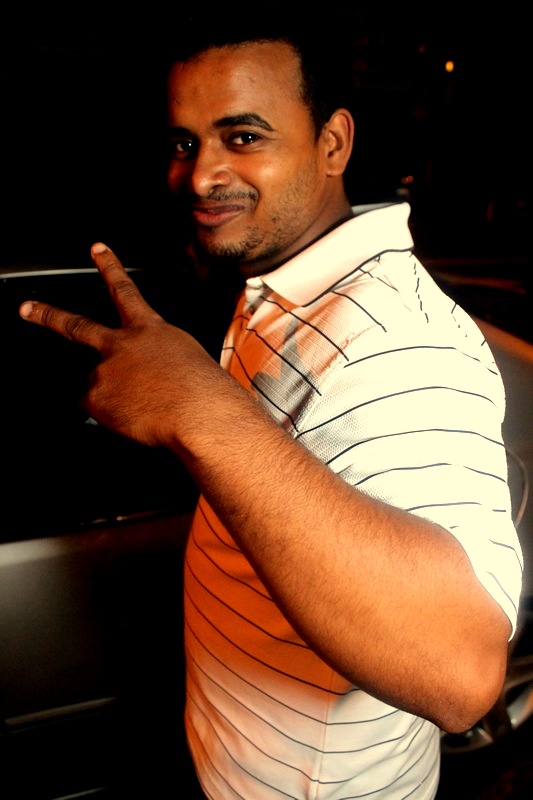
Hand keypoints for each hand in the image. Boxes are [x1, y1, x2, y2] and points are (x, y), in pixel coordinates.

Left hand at [19, 242, 218, 448]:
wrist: (199, 411)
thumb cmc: (204, 390)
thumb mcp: (188, 361)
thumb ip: (160, 360)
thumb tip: (149, 374)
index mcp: (151, 330)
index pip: (125, 291)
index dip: (110, 268)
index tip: (97, 250)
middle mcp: (122, 344)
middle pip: (77, 327)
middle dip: (48, 316)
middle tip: (27, 310)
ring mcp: (105, 369)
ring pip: (95, 384)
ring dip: (113, 396)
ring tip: (139, 406)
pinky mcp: (96, 396)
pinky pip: (96, 409)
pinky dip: (112, 415)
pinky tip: (134, 416)